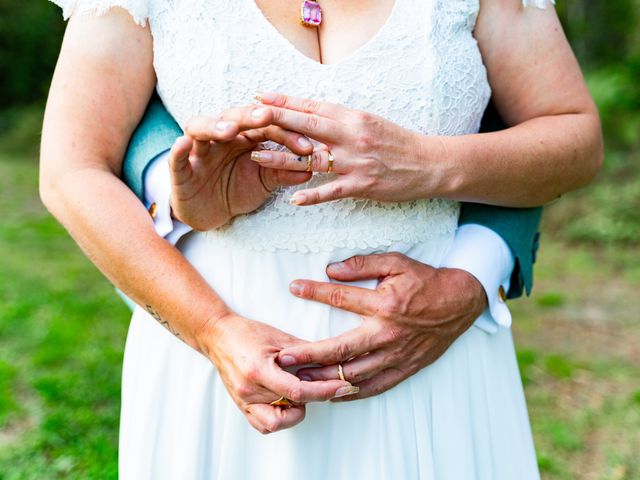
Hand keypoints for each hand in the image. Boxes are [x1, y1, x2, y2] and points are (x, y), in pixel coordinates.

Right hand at [169, 105, 314, 230]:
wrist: (211, 212)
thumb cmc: (238, 189)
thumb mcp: (264, 182)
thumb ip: (283, 173)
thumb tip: (310, 168)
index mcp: (244, 137)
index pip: (266, 127)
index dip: (285, 134)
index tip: (307, 146)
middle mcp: (220, 137)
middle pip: (233, 118)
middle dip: (249, 117)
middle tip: (266, 117)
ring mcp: (198, 151)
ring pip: (200, 128)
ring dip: (214, 126)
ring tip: (229, 131)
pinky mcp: (179, 170)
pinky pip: (175, 158)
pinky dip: (178, 150)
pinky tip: (183, 144)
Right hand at [200, 312, 357, 433]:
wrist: (217, 336)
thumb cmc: (247, 332)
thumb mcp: (279, 336)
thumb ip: (306, 351)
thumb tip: (333, 359)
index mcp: (259, 370)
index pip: (298, 391)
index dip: (324, 391)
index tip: (343, 387)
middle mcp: (249, 390)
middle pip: (292, 407)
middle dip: (314, 398)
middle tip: (321, 384)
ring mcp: (243, 401)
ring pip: (277, 423)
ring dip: (293, 412)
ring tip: (297, 392)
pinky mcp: (241, 406)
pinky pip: (264, 425)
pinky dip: (279, 418)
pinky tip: (285, 401)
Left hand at [250, 92, 444, 205]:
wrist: (429, 164)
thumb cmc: (398, 142)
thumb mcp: (370, 122)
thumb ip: (342, 120)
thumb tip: (312, 114)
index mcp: (353, 117)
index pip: (313, 106)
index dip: (285, 101)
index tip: (260, 97)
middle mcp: (352, 135)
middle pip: (307, 125)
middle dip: (276, 120)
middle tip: (249, 116)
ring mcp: (356, 161)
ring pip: (312, 158)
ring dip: (282, 157)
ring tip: (257, 155)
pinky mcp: (362, 184)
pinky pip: (331, 190)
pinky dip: (312, 195)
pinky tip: (293, 198)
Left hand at [276, 253, 486, 399]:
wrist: (460, 303)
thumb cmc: (425, 281)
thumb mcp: (397, 263)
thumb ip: (364, 264)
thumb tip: (332, 268)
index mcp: (385, 304)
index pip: (342, 298)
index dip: (315, 292)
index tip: (294, 288)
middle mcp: (389, 333)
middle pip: (343, 349)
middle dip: (311, 354)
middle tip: (285, 358)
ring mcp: (397, 355)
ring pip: (356, 374)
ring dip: (327, 378)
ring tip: (301, 379)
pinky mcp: (405, 368)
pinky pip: (376, 386)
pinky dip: (353, 393)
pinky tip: (333, 395)